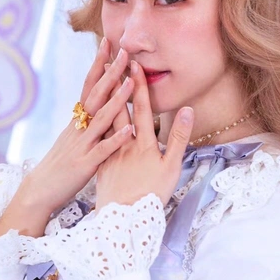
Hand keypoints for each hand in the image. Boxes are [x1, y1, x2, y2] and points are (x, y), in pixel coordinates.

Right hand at [0, 39, 133, 240]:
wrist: (39, 191)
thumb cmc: (58, 166)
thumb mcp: (72, 139)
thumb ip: (85, 124)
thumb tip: (98, 106)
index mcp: (76, 121)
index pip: (88, 86)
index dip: (98, 64)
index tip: (108, 42)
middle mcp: (78, 128)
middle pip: (95, 95)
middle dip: (110, 72)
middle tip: (124, 51)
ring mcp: (81, 145)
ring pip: (101, 118)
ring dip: (117, 100)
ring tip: (131, 82)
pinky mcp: (85, 164)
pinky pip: (103, 150)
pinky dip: (117, 139)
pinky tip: (131, 129)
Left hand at [95, 60, 193, 211]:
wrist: (124, 218)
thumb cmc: (152, 194)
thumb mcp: (171, 167)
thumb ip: (178, 137)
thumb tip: (186, 109)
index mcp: (144, 142)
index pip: (142, 108)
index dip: (139, 85)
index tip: (134, 64)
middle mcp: (125, 143)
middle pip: (120, 109)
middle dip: (116, 84)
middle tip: (111, 62)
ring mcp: (110, 153)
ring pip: (106, 122)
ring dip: (105, 100)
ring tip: (101, 82)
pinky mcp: (101, 165)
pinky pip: (98, 139)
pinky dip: (96, 124)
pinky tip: (92, 117)